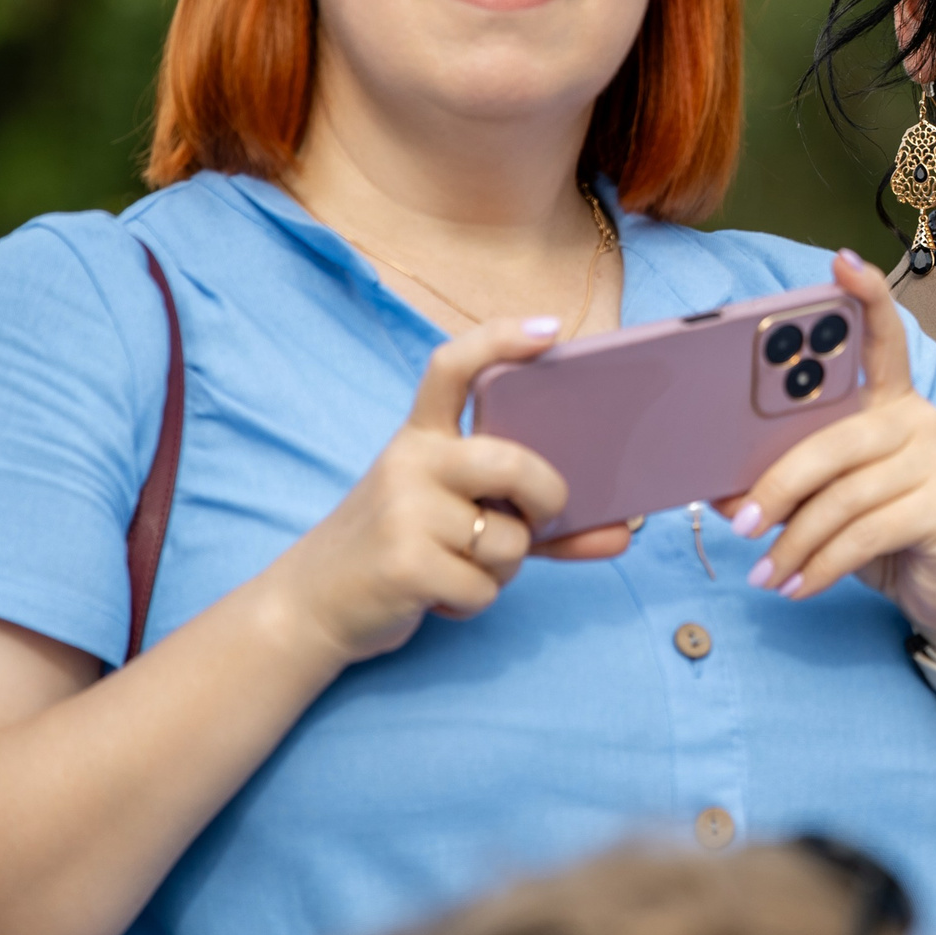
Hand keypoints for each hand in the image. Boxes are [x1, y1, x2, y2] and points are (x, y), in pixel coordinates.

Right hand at [263, 317, 631, 667]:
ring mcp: (402, 512)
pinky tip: (442, 597)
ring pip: (507, 541)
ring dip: (504, 569)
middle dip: (547, 496)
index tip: (551, 331)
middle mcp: (409, 462)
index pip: (452, 368)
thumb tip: (623, 534)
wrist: (313, 604)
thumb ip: (532, 517)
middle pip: (509, 462)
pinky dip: (476, 603)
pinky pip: (484, 588)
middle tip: (545, 514)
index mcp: (421, 435)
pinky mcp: (402, 565)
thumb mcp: (455, 517)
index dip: (501, 340)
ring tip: (464, 567)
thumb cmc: (404, 546)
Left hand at [727, 252, 935, 663]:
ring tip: (764, 573)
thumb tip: (724, 492)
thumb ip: (785, 484)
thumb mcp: (828, 503)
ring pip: (845, 495)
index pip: (882, 337)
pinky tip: (797, 586)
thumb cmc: (883, 533)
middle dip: (778, 482)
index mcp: (888, 401)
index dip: (864, 296)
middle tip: (740, 522)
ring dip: (795, 541)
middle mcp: (919, 418)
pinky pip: (866, 533)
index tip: (840, 262)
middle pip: (834, 437)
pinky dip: (822, 565)